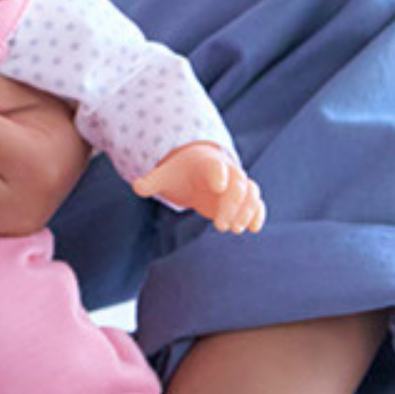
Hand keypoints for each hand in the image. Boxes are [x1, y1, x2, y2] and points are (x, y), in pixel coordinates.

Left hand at [129, 144, 263, 233]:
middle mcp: (227, 171)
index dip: (218, 174)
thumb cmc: (180, 172)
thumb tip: (136, 186)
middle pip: (239, 183)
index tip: (217, 187)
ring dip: (246, 211)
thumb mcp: (165, 175)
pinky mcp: (243, 198)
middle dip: (232, 205)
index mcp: (207, 163)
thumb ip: (152, 181)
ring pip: (251, 193)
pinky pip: (256, 202)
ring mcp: (237, 184)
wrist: (197, 168)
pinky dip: (258, 214)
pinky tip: (253, 228)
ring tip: (234, 230)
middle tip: (220, 227)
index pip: (216, 166)